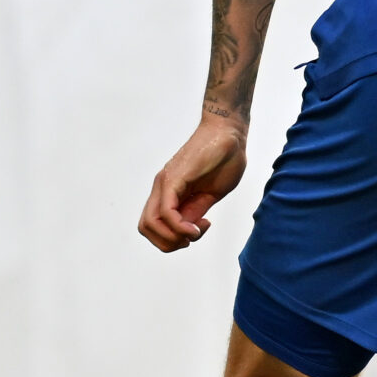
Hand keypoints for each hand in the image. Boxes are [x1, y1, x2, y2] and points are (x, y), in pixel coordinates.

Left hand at [140, 111, 249, 251]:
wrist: (229, 133)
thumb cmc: (224, 159)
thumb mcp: (211, 193)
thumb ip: (196, 210)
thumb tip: (188, 228)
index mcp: (170, 193)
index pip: (155, 226)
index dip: (173, 239)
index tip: (199, 230)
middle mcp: (161, 189)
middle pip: (146, 229)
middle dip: (169, 243)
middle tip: (194, 236)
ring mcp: (164, 183)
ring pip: (149, 224)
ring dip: (173, 238)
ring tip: (196, 231)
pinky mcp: (173, 179)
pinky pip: (165, 212)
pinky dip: (179, 226)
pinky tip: (196, 227)